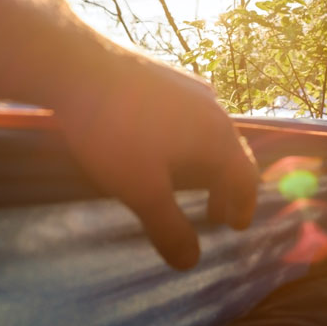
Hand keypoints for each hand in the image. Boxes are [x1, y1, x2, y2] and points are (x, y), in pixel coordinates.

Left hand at [52, 46, 258, 269]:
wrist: (79, 63)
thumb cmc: (116, 130)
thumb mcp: (141, 189)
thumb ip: (168, 227)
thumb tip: (191, 263)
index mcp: (217, 136)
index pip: (247, 176)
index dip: (244, 205)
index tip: (236, 225)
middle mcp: (213, 108)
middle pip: (232, 151)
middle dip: (225, 186)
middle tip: (214, 212)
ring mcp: (190, 85)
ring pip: (210, 130)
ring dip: (206, 161)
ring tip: (187, 178)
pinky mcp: (165, 72)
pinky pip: (190, 112)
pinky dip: (189, 137)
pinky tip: (162, 140)